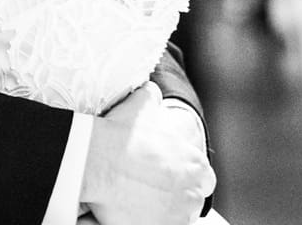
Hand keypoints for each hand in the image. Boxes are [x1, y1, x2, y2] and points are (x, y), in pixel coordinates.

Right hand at [81, 82, 215, 224]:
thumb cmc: (120, 133)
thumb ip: (152, 96)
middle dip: (176, 197)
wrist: (97, 161)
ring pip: (176, 219)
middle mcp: (192, 193)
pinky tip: (132, 214)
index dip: (186, 177)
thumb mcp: (141, 103)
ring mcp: (177, 217)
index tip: (168, 177)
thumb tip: (152, 90)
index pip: (204, 178)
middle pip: (191, 201)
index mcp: (196, 164)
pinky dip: (148, 222)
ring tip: (139, 203)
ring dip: (163, 213)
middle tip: (152, 192)